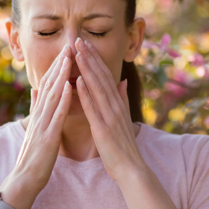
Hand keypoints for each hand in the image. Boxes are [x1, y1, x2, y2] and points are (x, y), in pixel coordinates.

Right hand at [12, 44, 72, 193]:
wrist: (24, 179)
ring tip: (69, 58)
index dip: (57, 67)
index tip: (66, 50)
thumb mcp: (35, 127)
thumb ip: (36, 108)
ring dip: (61, 75)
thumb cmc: (33, 156)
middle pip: (49, 85)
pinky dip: (63, 99)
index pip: (48, 85)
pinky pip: (56, 115)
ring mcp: (42, 125)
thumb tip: (35, 89)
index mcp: (39, 113)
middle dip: (59, 65)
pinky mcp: (48, 137)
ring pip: (52, 95)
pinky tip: (69, 86)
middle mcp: (39, 115)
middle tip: (68, 45)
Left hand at [73, 37, 146, 182]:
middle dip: (89, 57)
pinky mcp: (103, 128)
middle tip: (78, 39)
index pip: (105, 75)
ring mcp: (109, 116)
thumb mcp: (123, 118)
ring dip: (86, 68)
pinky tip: (78, 80)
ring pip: (96, 87)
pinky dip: (85, 93)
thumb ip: (122, 98)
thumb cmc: (123, 145)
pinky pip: (93, 107)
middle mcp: (115, 105)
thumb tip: (121, 81)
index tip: (85, 44)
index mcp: (117, 103)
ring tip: (77, 52)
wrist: (131, 169)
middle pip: (101, 76)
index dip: (95, 58)